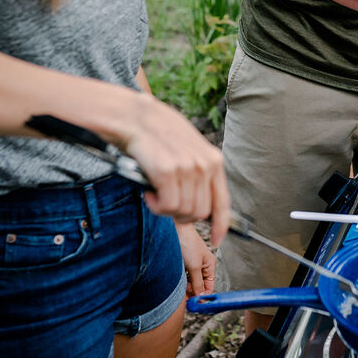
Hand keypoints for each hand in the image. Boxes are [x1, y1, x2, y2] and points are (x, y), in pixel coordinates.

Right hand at [121, 94, 230, 243]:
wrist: (134, 117)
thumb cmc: (158, 133)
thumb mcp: (189, 149)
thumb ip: (199, 173)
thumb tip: (202, 205)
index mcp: (213, 160)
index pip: (223, 202)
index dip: (221, 226)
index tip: (218, 240)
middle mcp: (205, 165)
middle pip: (200, 213)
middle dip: (182, 215)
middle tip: (165, 203)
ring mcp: (188, 168)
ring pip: (184, 212)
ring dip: (166, 209)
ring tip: (155, 193)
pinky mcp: (168, 172)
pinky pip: (168, 206)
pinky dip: (156, 206)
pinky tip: (148, 192)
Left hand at [176, 222, 215, 296]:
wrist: (173, 230)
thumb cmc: (187, 242)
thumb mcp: (194, 266)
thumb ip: (198, 283)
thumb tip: (200, 296)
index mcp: (210, 264)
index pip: (210, 285)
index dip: (203, 295)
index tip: (196, 303)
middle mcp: (203, 265)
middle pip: (200, 285)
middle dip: (193, 291)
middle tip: (186, 297)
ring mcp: (193, 264)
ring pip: (191, 281)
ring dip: (187, 286)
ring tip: (181, 287)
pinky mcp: (184, 262)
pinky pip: (185, 276)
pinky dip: (182, 280)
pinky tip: (177, 280)